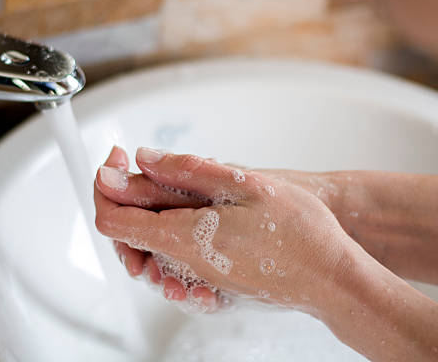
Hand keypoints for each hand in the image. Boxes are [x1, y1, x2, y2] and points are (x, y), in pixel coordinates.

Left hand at [94, 146, 357, 314]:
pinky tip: (196, 207)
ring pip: (149, 242)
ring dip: (149, 209)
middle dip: (124, 194)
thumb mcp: (246, 185)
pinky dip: (171, 227)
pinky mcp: (212, 277)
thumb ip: (189, 171)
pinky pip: (173, 254)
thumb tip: (144, 159)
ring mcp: (197, 274)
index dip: (106, 186)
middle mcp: (183, 262)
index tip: (116, 159)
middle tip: (143, 163)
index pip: (113, 220)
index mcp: (184, 237)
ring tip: (171, 180)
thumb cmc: (299, 232)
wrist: (330, 277)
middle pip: (126, 233)